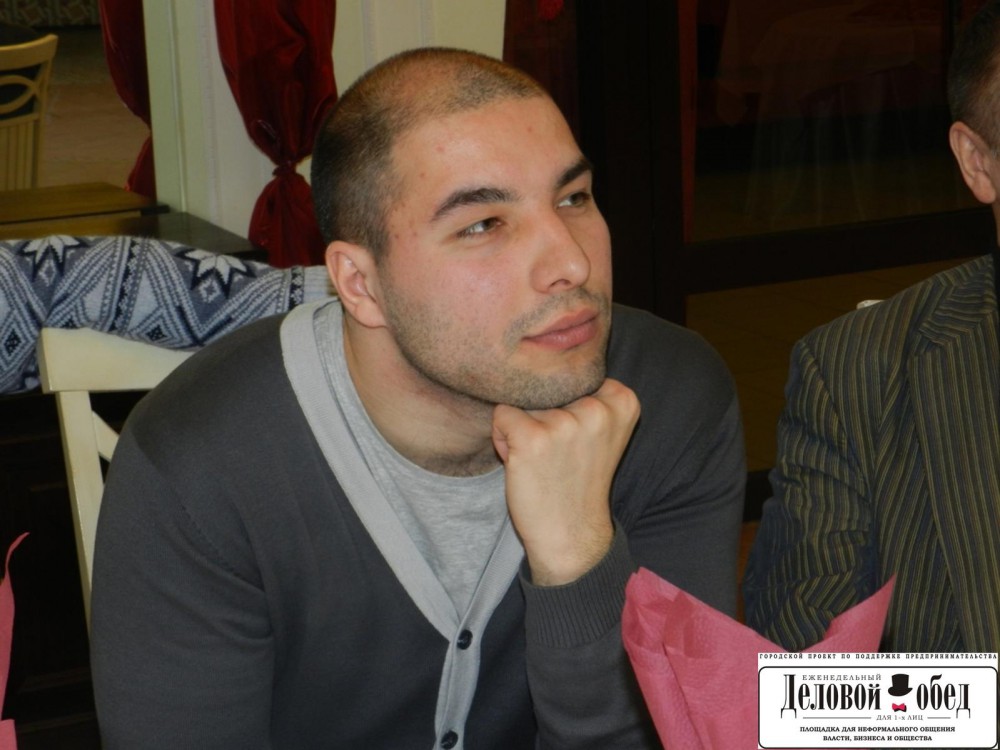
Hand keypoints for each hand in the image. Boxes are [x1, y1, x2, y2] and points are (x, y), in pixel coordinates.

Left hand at [492, 378, 639, 585]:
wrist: (572, 534)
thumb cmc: (580, 481)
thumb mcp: (600, 431)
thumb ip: (587, 397)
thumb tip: (540, 366)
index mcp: (622, 401)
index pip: (575, 375)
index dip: (568, 405)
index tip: (578, 438)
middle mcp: (597, 409)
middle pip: (548, 388)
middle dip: (543, 416)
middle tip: (556, 454)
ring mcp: (564, 423)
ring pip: (523, 402)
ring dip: (523, 429)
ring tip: (540, 461)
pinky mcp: (532, 438)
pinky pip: (501, 415)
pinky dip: (502, 438)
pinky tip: (522, 463)